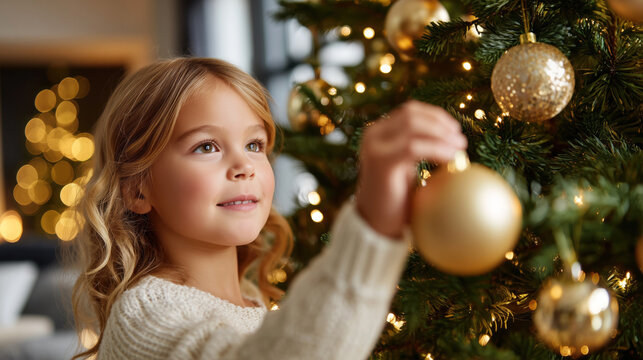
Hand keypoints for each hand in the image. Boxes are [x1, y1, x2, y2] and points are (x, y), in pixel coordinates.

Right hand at [355, 100, 467, 238]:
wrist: (376, 225)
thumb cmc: (396, 199)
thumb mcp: (407, 167)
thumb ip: (419, 148)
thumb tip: (454, 137)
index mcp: (378, 133)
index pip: (409, 111)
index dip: (435, 115)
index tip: (455, 129)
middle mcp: (373, 135)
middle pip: (411, 114)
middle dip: (440, 123)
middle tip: (460, 140)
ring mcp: (375, 147)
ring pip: (413, 126)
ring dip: (442, 135)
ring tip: (460, 149)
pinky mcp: (381, 162)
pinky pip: (414, 147)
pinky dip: (438, 150)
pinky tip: (452, 160)